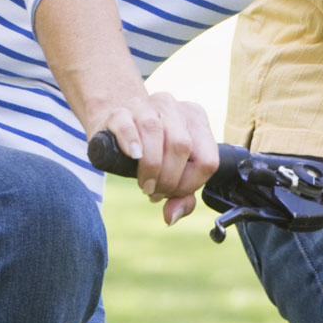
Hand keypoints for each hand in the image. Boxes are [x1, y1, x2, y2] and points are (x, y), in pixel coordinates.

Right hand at [92, 91, 217, 225]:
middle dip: (168, 179)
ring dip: (150, 168)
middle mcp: (175, 108)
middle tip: (153, 191)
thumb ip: (181, 196)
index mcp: (196, 120)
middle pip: (182, 146)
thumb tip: (172, 217)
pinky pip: (127, 124)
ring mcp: (147, 105)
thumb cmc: (150, 150)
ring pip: (155, 131)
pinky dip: (130, 142)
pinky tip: (133, 157)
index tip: (171, 193)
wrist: (115, 121)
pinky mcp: (119, 110)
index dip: (190, 184)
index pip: (208, 160)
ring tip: (144, 184)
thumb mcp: (173, 170)